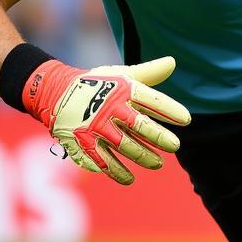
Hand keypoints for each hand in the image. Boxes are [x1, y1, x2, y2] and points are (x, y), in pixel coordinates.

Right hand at [23, 56, 190, 184]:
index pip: (150, 99)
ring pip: (124, 146)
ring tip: (158, 164)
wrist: (55, 92)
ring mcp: (95, 127)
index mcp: (122, 89)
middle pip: (139, 125)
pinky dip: (116, 171)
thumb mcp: (120, 75)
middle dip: (159, 137)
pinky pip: (102, 161)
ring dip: (143, 157)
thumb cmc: (96, 84)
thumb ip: (148, 73)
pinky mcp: (82, 143)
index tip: (186, 120)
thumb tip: (173, 63)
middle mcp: (109, 108)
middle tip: (175, 146)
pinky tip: (129, 178)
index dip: (170, 110)